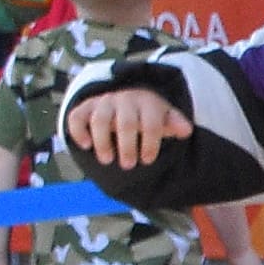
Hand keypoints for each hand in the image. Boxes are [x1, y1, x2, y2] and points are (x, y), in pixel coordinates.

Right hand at [64, 88, 191, 167]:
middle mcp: (125, 100)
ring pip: (99, 119)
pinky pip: (77, 116)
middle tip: (128, 166)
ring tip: (107, 161)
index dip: (150, 144)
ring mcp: (104, 102)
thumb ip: (174, 124)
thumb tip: (186, 130)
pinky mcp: (86, 107)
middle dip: (127, 146)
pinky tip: (85, 146)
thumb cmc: (149, 114)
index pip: (151, 123)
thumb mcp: (164, 117)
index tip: (148, 160)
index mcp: (147, 103)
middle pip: (126, 123)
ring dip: (102, 142)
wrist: (128, 98)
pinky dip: (78, 131)